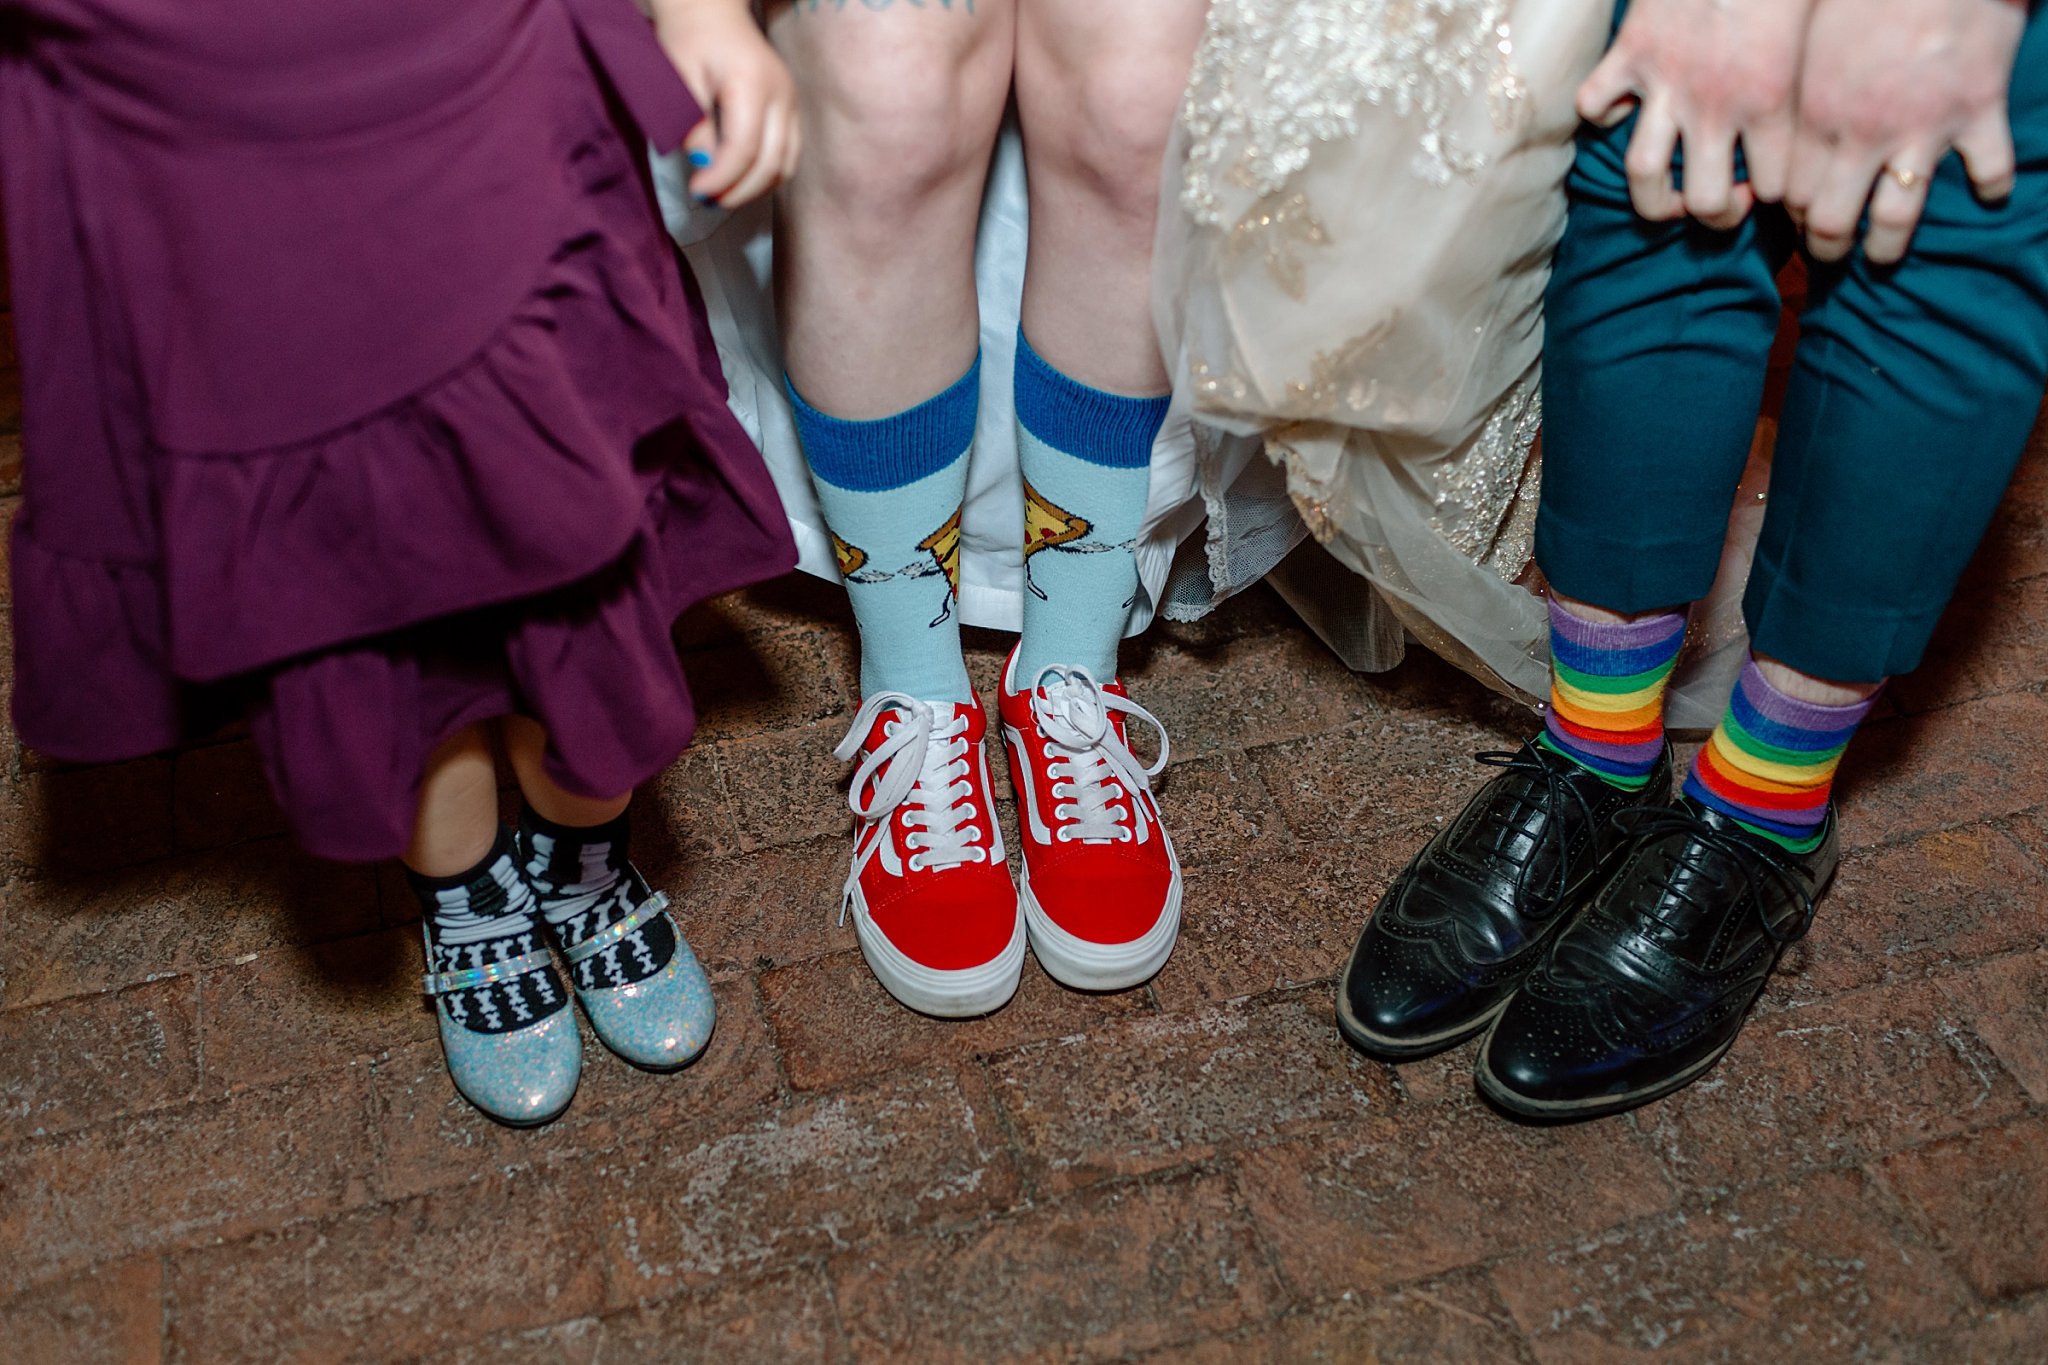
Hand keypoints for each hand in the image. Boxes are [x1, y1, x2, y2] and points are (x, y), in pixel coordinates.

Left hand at [646, 0, 800, 206]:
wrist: (712, 10)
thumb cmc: (690, 37)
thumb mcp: (680, 79)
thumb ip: (695, 124)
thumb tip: (706, 166)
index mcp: (752, 82)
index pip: (745, 147)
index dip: (722, 178)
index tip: (698, 192)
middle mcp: (782, 94)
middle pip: (772, 163)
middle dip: (739, 190)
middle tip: (708, 200)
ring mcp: (792, 103)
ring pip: (785, 165)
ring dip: (755, 188)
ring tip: (721, 193)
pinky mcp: (791, 111)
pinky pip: (786, 156)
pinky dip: (764, 175)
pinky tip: (737, 178)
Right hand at [1577, 0, 1814, 227]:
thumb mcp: (1821, 26)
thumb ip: (1812, 85)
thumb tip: (1829, 130)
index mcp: (1770, 99)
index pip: (1770, 188)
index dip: (1773, 199)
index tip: (1771, 190)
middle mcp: (1715, 102)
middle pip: (1702, 201)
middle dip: (1715, 217)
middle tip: (1723, 206)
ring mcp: (1666, 81)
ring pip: (1642, 173)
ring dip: (1652, 198)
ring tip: (1666, 197)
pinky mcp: (1628, 52)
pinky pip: (1595, 105)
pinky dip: (1603, 112)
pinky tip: (1624, 106)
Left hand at [1786, 0, 2025, 263]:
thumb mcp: (1811, 42)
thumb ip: (1799, 95)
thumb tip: (1776, 136)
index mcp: (1816, 115)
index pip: (1793, 198)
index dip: (1794, 217)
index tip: (1799, 220)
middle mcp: (1863, 133)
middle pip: (1833, 222)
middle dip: (1827, 248)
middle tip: (1830, 256)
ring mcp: (1923, 128)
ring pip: (1896, 219)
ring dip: (1887, 247)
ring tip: (1883, 257)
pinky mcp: (1978, 111)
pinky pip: (1989, 171)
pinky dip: (1993, 188)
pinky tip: (1989, 196)